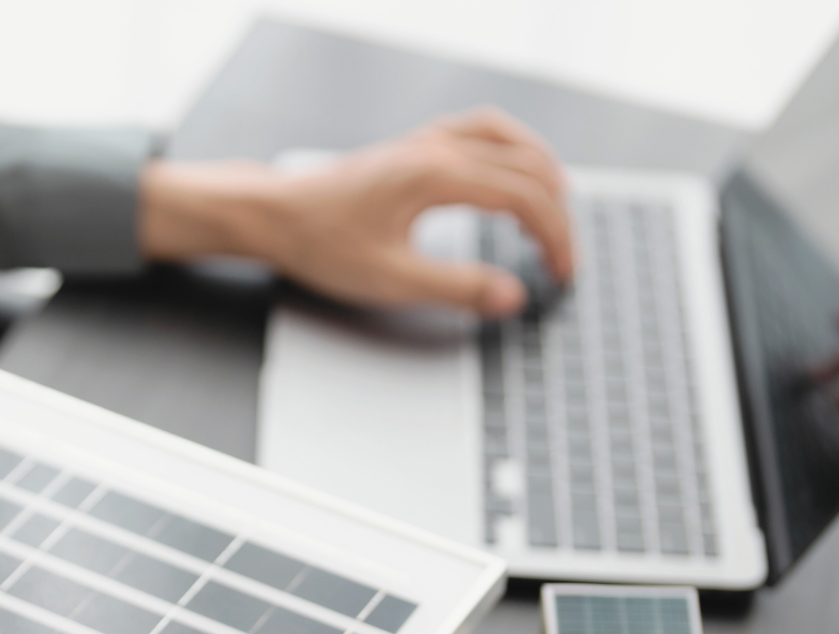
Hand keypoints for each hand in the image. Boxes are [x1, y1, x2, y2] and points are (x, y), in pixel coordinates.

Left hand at [139, 108, 571, 317]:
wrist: (275, 216)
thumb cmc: (321, 243)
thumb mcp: (392, 280)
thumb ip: (458, 288)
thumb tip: (512, 295)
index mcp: (437, 175)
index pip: (524, 197)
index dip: (555, 236)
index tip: (563, 272)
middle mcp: (436, 147)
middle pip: (526, 168)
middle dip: (556, 214)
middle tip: (563, 258)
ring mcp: (425, 141)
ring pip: (508, 139)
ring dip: (541, 172)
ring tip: (556, 211)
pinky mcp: (414, 147)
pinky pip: (481, 132)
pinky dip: (511, 152)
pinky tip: (511, 174)